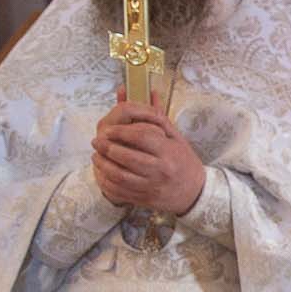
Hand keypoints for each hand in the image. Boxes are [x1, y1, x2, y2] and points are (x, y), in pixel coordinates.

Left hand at [91, 93, 206, 214]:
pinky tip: (101, 173)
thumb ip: (160, 118)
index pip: (141, 137)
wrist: (194, 192)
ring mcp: (151, 186)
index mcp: (169, 152)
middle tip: (97, 141)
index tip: (108, 129)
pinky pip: (119, 191)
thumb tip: (150, 92)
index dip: (120, 131)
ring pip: (119, 176)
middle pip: (126, 156)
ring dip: (102, 165)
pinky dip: (106, 182)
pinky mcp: (144, 199)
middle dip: (107, 147)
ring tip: (96, 156)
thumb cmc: (184, 162)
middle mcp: (160, 169)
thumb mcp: (177, 138)